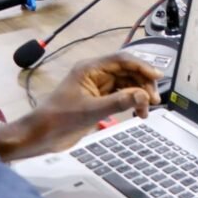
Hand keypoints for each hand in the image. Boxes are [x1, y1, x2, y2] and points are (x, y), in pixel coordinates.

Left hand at [0, 53, 160, 161]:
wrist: (40, 136)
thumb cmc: (58, 119)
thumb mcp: (90, 111)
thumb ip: (119, 102)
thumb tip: (143, 96)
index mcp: (90, 69)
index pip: (122, 60)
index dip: (142, 66)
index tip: (157, 77)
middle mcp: (96, 74)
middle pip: (128, 71)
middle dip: (143, 84)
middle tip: (154, 100)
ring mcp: (98, 86)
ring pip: (128, 84)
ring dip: (139, 95)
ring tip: (146, 110)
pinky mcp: (99, 99)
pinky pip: (122, 95)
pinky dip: (132, 102)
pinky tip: (138, 112)